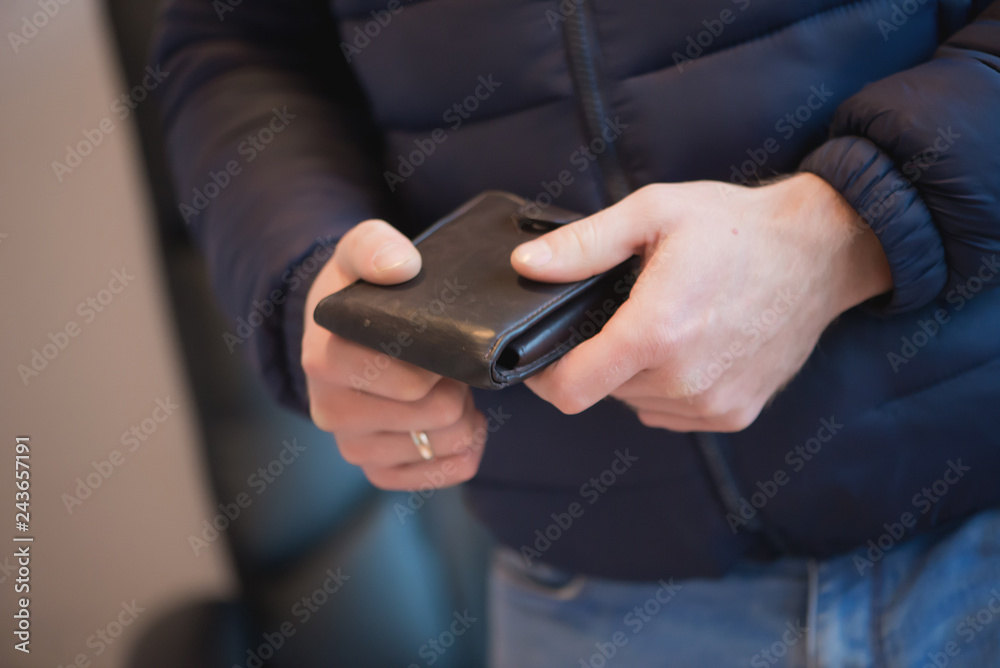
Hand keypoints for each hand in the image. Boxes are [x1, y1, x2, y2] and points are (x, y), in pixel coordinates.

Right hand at [302, 220, 486, 489]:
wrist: (340, 331)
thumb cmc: (360, 292)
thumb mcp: (361, 251)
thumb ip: (376, 247)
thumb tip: (400, 267)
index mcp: (327, 360)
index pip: (413, 381)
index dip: (446, 359)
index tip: (443, 339)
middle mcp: (332, 411)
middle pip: (440, 414)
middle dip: (457, 385)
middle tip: (448, 363)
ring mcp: (353, 446)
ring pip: (447, 445)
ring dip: (462, 415)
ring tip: (446, 385)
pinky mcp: (376, 471)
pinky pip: (445, 473)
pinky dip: (463, 448)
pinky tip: (456, 420)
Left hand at [511, 174, 891, 431]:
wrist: (821, 252)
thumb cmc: (736, 227)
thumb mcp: (652, 213)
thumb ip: (583, 246)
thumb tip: (526, 265)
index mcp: (657, 332)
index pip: (571, 390)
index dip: (544, 376)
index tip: (541, 353)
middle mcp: (684, 380)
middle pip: (602, 391)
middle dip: (596, 356)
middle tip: (620, 311)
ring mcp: (713, 404)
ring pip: (635, 402)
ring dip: (632, 372)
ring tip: (662, 322)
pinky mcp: (734, 414)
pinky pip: (670, 412)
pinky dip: (664, 386)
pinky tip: (688, 345)